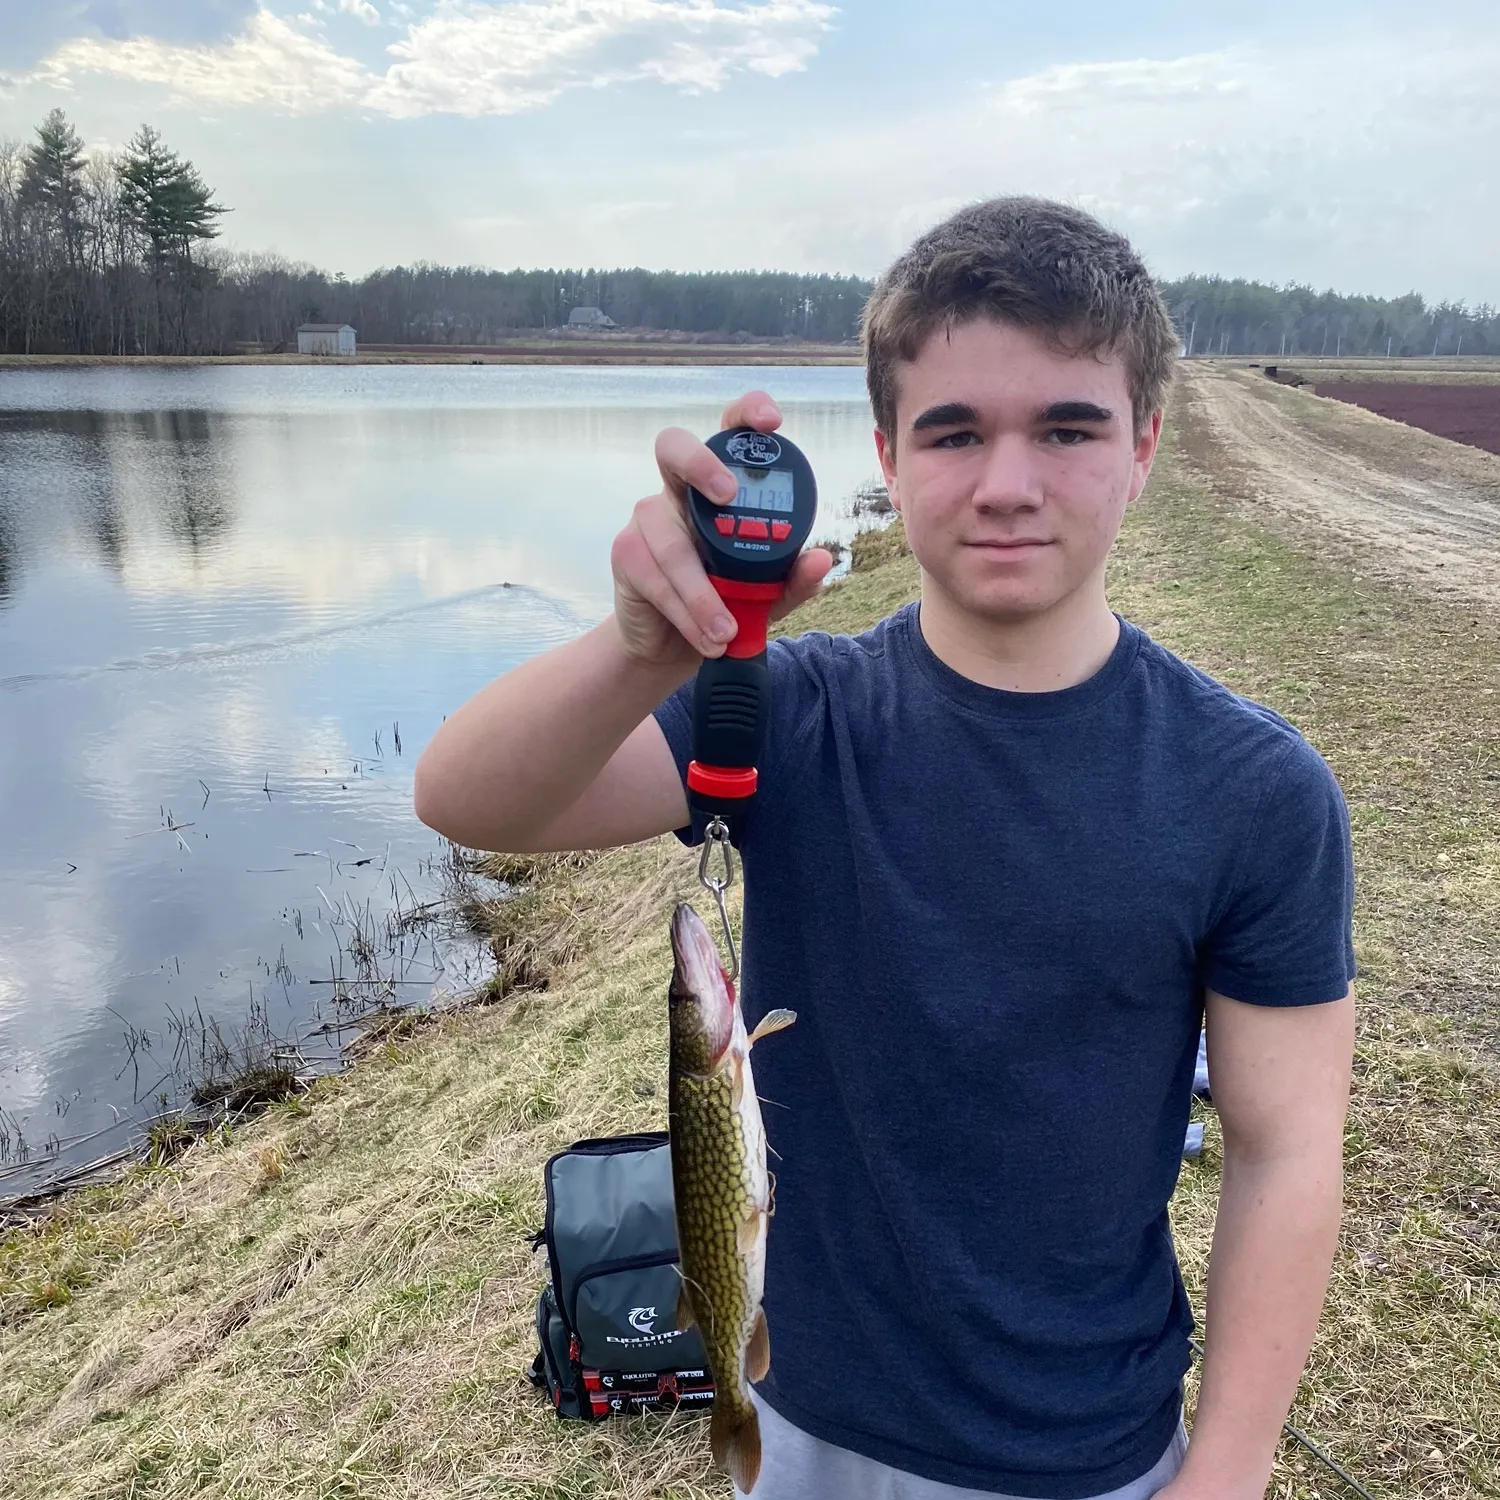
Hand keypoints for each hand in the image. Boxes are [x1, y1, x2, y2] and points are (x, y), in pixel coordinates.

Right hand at [609, 390, 833, 667]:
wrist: (673, 646)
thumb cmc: (725, 603)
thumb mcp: (769, 595)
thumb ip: (794, 577)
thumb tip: (821, 559)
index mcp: (720, 485)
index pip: (730, 431)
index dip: (747, 412)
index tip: (771, 422)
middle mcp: (679, 490)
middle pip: (674, 447)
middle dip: (701, 463)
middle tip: (728, 496)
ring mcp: (648, 518)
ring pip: (672, 543)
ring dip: (702, 593)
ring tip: (726, 630)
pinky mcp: (626, 553)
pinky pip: (656, 578)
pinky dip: (687, 612)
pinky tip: (707, 637)